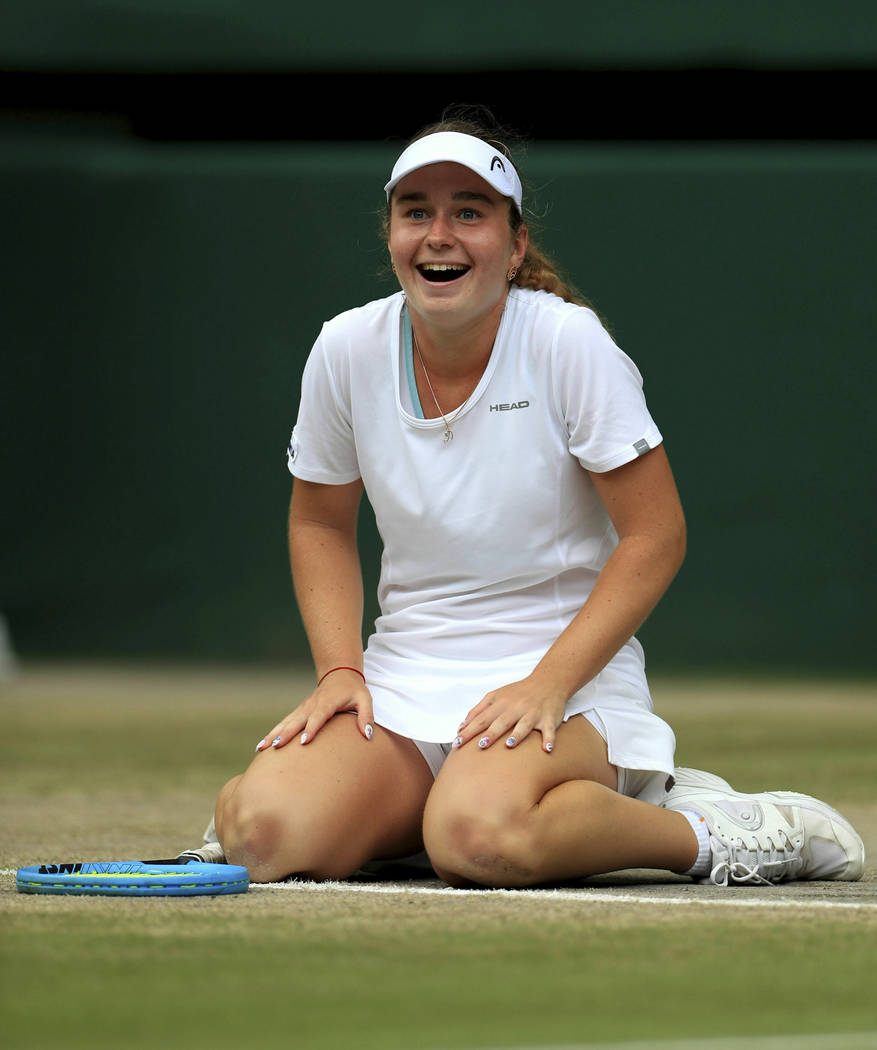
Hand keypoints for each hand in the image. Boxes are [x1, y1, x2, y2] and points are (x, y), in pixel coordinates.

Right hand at [255, 669, 373, 750]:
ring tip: (261, 748)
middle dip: (285, 734)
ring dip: (273, 734)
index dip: (311, 728)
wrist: (340, 674)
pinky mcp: (299, 711)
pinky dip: (273, 733)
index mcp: (328, 702)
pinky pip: (284, 723)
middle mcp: (312, 704)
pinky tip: (262, 745)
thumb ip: (367, 716)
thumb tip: (367, 735)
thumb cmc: (354, 690)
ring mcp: (303, 708)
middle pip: (297, 721)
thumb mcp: (365, 699)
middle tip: (276, 747)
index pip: (318, 716)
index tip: (302, 742)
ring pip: (286, 722)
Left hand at [452, 676, 566, 754]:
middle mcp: (516, 708)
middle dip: (490, 734)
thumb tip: (462, 726)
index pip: (481, 718)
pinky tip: (546, 749)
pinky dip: (548, 740)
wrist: (548, 681)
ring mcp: (533, 714)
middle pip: (501, 722)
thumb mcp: (496, 696)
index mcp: (501, 703)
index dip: (469, 730)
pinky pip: (549, 730)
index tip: (457, 742)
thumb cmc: (518, 692)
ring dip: (516, 735)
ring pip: (524, 725)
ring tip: (508, 744)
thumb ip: (479, 709)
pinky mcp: (549, 719)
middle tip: (480, 745)